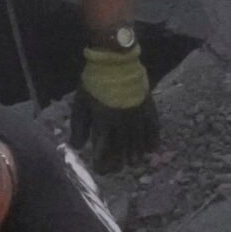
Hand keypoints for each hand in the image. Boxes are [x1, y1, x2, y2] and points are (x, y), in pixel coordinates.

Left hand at [70, 40, 158, 166]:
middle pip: (123, 150)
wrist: (116, 61)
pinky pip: (153, 129)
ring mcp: (137, 117)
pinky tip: (151, 149)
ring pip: (139, 143)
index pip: (104, 150)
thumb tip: (77, 147)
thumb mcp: (80, 104)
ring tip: (134, 162)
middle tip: (118, 170)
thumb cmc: (94, 82)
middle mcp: (123, 124)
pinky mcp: (148, 109)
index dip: (103, 163)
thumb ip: (79, 126)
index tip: (101, 170)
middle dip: (120, 162)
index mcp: (104, 123)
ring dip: (136, 154)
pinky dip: (152, 141)